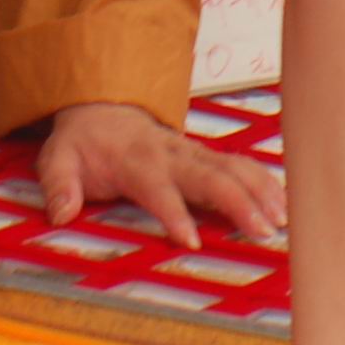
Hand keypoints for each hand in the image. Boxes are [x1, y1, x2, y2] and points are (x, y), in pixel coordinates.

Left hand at [39, 101, 287, 249]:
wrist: (102, 106)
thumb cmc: (84, 142)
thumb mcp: (58, 158)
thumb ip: (59, 184)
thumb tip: (60, 214)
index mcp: (135, 159)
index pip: (157, 187)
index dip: (173, 212)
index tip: (190, 239)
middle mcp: (170, 153)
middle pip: (209, 175)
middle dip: (237, 202)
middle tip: (262, 231)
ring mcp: (192, 151)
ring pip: (232, 167)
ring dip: (259, 191)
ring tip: (282, 219)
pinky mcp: (205, 155)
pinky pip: (239, 164)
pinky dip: (264, 181)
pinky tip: (285, 203)